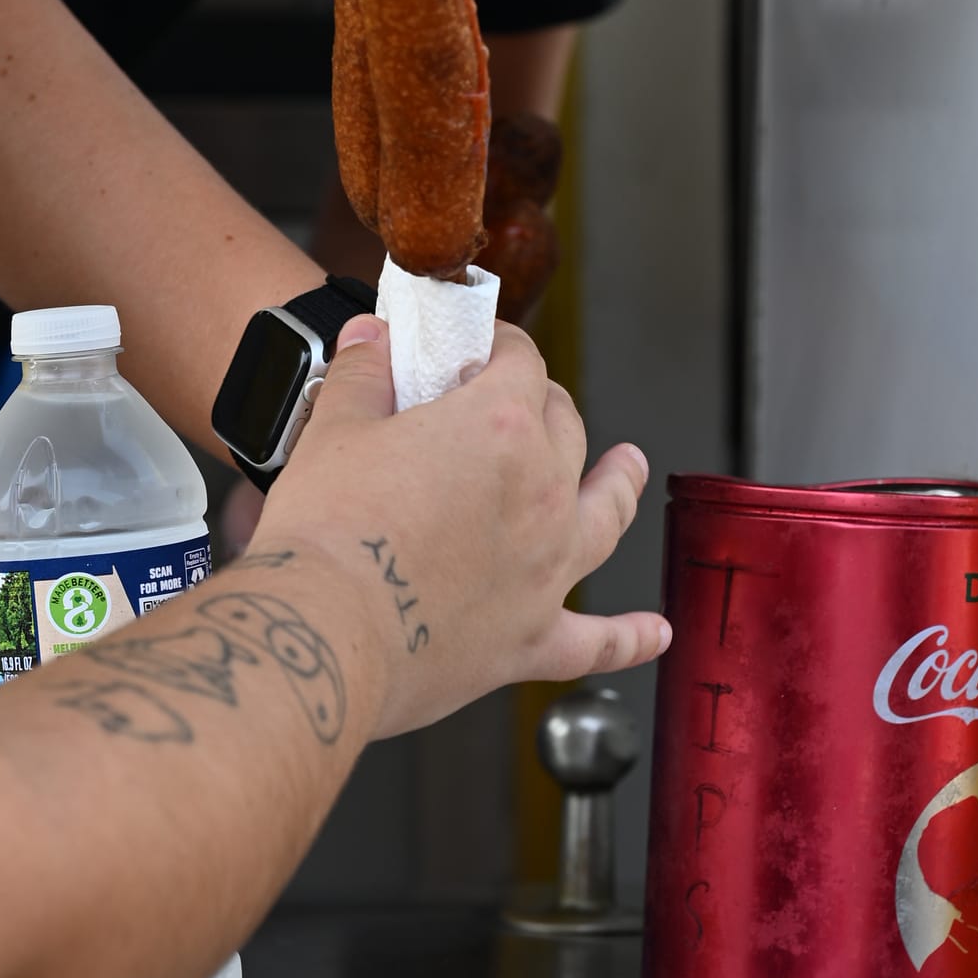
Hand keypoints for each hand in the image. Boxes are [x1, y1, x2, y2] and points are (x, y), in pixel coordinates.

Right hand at [263, 315, 664, 742]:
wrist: (323, 630)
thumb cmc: (328, 532)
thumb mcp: (334, 430)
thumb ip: (362, 375)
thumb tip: (369, 336)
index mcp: (499, 426)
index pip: (521, 362)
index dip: (503, 345)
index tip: (483, 346)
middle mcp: (541, 492)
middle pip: (564, 427)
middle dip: (544, 403)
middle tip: (518, 400)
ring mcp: (546, 569)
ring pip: (605, 516)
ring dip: (619, 487)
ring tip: (628, 470)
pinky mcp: (533, 640)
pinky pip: (598, 641)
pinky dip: (628, 637)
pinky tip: (653, 633)